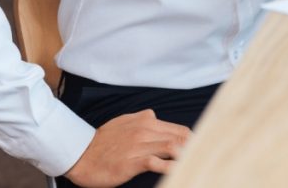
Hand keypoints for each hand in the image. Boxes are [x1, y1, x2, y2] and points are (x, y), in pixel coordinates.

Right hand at [64, 109, 191, 187]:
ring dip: (187, 157)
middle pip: (180, 138)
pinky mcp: (133, 161)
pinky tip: (179, 172)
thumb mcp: (125, 122)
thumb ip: (142, 119)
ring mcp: (140, 145)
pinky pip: (158, 163)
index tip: (202, 150)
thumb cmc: (103, 141)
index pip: (179, 129)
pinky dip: (172, 168)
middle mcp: (146, 130)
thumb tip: (154, 117)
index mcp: (146, 120)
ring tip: (197, 164)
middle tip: (206, 158)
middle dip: (195, 148)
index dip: (193, 141)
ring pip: (173, 148)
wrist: (81, 154)